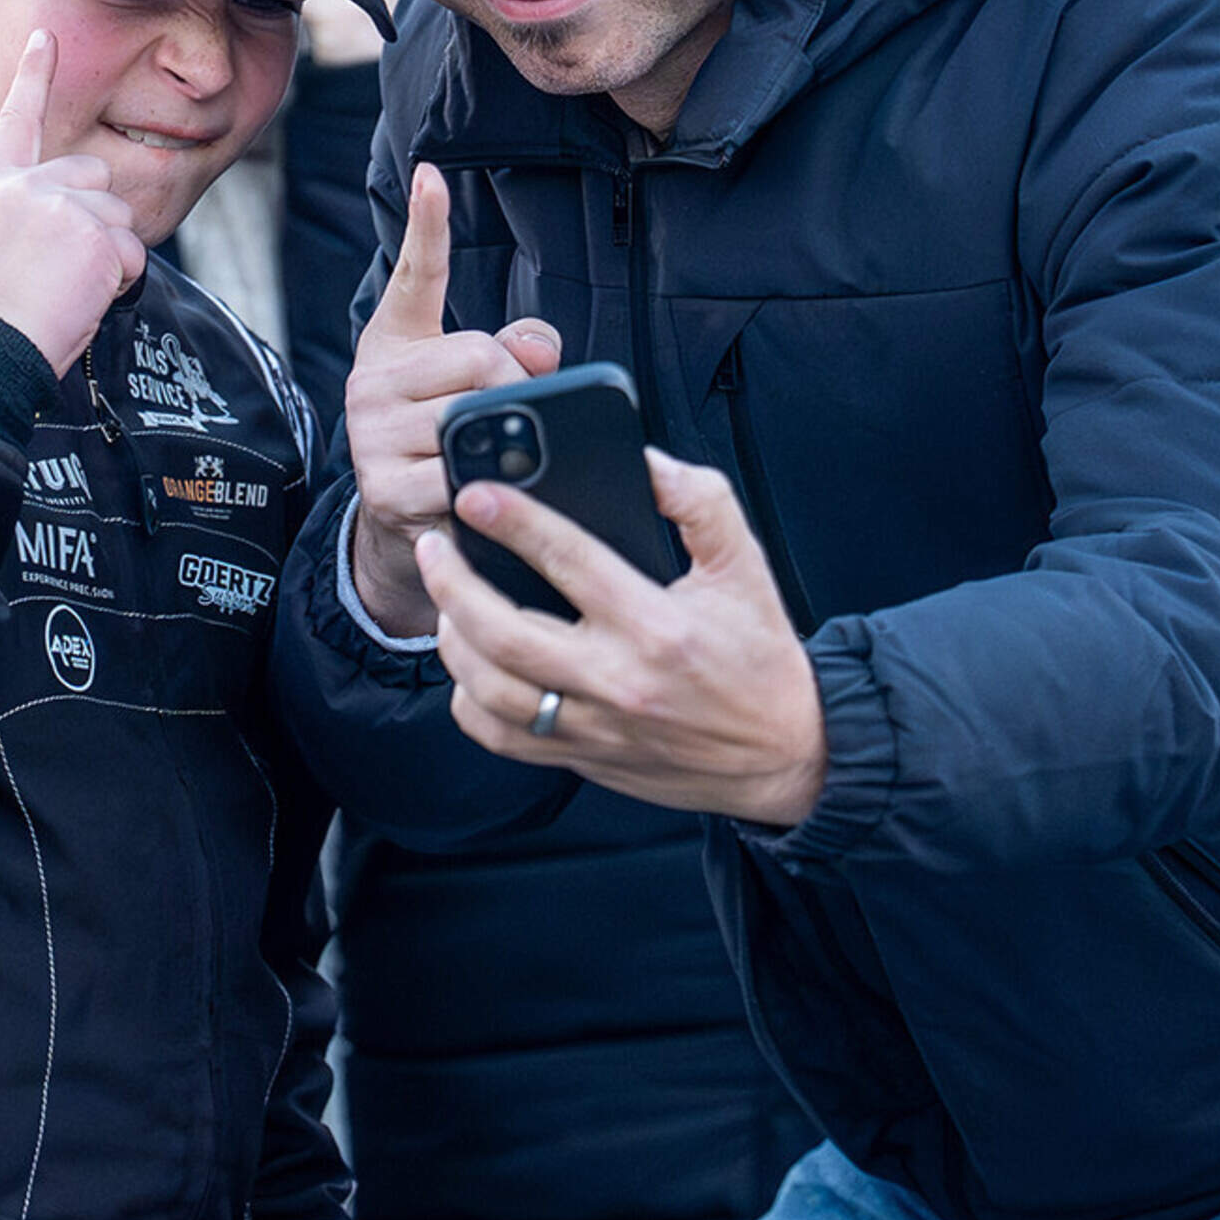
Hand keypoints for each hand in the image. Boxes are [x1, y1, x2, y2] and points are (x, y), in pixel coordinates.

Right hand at [0, 32, 144, 374]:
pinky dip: (118, 280)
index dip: (33, 75)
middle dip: (98, 218)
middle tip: (63, 267)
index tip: (45, 36)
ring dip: (108, 256)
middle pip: (95, 175)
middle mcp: (26, 185)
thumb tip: (88, 217)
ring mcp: (60, 204)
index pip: (18, 120)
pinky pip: (132, 252)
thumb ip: (35, 214)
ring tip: (65, 287)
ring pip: (119, 216)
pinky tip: (81, 296)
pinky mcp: (93, 232)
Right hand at [343, 163, 561, 635]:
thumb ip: (515, 354)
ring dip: (507, 437)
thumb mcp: (475, 391)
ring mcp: (370, 433)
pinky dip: (489, 482)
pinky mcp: (384, 486)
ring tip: (492, 459)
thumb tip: (540, 348)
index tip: (431, 175)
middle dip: (516, 388)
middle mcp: (371, 379)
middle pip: (478, 354)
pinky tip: (482, 491)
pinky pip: (461, 470)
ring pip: (474, 410)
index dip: (426, 223)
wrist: (406, 531)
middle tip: (513, 422)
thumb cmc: (447, 445)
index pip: (414, 275)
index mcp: (395, 343)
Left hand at [414, 449, 827, 824]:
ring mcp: (596, 726)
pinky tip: (470, 665)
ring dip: (453, 640)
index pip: (570, 562)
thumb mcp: (745, 566)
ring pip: (490, 689)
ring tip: (446, 601)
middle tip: (435, 545)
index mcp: (657, 626)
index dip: (515, 522)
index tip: (474, 495)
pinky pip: (502, 736)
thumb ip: (700, 502)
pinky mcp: (585, 758)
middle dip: (454, 584)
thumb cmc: (760, 657)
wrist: (785, 754)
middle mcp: (618, 680)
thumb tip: (645, 461)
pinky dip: (470, 701)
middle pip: (505, 633)